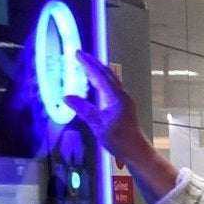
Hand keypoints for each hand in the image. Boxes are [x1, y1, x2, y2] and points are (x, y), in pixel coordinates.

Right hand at [72, 49, 177, 202]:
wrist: (136, 150)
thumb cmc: (119, 139)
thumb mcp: (98, 125)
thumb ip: (83, 110)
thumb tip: (67, 97)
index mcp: (116, 97)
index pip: (100, 76)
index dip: (88, 64)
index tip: (78, 53)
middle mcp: (122, 95)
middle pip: (107, 73)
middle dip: (93, 62)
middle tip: (80, 54)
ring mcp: (124, 99)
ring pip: (110, 79)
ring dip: (98, 70)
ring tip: (86, 63)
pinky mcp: (123, 104)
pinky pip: (111, 86)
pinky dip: (101, 79)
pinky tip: (94, 81)